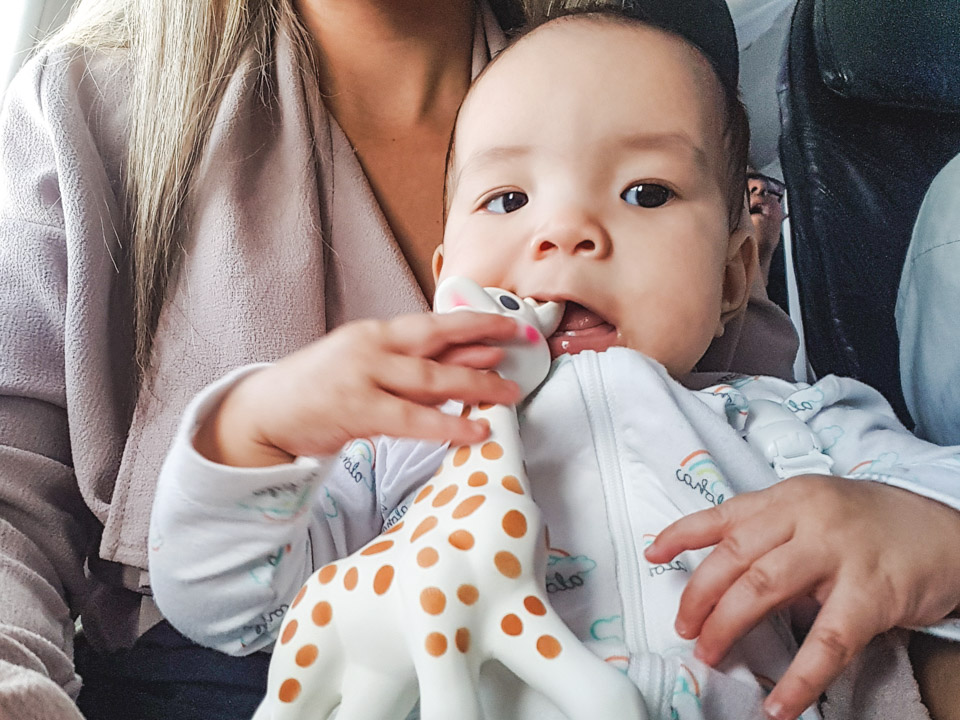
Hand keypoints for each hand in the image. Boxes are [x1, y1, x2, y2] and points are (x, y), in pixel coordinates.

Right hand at [194, 311, 522, 466]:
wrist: (265, 412)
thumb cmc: (320, 388)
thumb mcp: (364, 365)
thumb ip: (409, 366)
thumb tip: (463, 367)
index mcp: (376, 332)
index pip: (434, 324)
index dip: (475, 322)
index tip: (512, 324)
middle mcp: (372, 347)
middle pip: (438, 344)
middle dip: (484, 346)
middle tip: (523, 350)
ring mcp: (362, 377)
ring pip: (430, 380)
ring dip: (475, 387)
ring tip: (509, 395)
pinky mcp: (355, 411)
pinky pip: (411, 419)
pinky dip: (446, 426)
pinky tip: (473, 431)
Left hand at [644, 474, 959, 719]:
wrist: (944, 528)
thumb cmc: (869, 524)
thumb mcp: (813, 512)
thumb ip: (770, 535)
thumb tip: (722, 578)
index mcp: (786, 499)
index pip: (722, 515)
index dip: (682, 535)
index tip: (652, 554)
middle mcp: (805, 517)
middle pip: (732, 557)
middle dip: (698, 596)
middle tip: (685, 627)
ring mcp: (837, 552)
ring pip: (762, 588)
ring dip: (727, 625)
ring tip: (710, 653)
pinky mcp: (870, 593)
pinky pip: (826, 641)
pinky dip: (799, 677)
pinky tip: (779, 703)